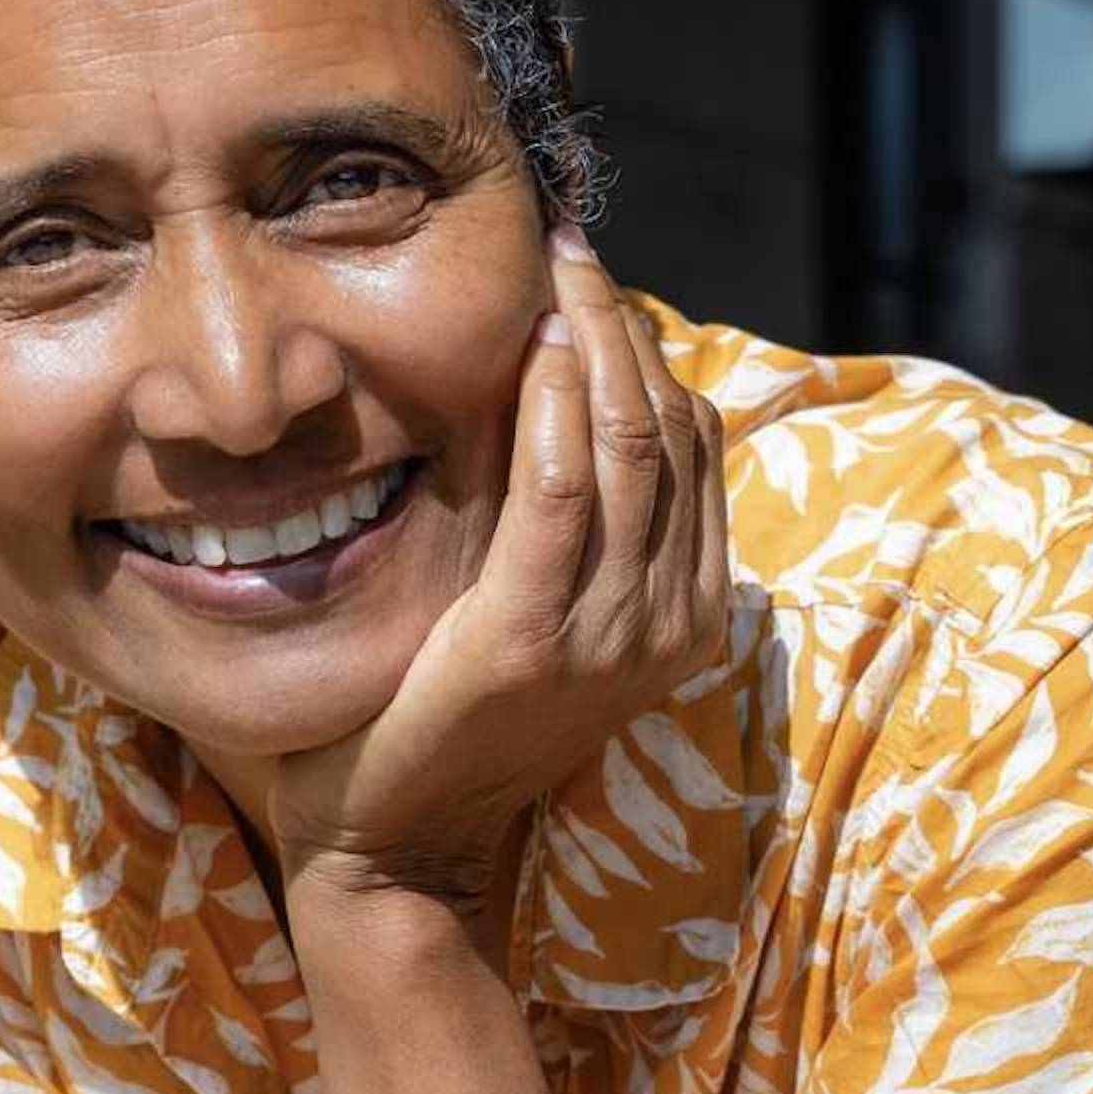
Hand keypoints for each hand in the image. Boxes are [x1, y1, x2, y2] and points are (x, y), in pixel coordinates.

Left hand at [267, 225, 729, 925]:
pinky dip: (556, 409)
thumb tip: (550, 401)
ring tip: (556, 269)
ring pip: (633, 447)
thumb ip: (563, 530)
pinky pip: (565, 495)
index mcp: (683, 614)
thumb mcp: (535, 614)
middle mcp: (669, 622)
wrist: (397, 846)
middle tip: (571, 247)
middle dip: (625, 324)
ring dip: (594, 340)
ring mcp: (612, 635)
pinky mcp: (532, 639)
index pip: (695, 447)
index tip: (590, 281)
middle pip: (674, 431)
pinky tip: (534, 346)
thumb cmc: (444, 724)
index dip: (650, 351)